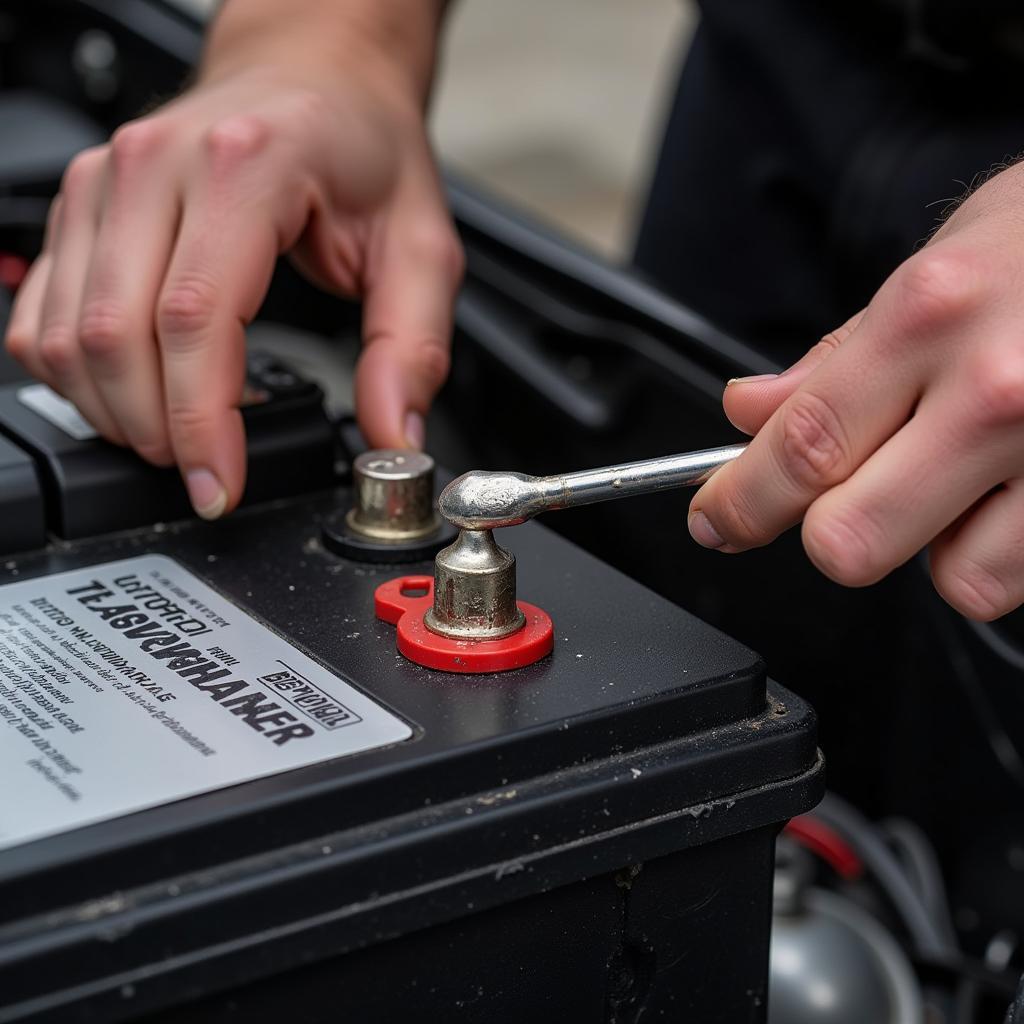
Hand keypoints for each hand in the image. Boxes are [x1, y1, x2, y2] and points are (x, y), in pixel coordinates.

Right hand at [4, 41, 460, 517]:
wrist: (312, 76)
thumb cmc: (361, 149)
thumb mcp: (421, 246)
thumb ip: (412, 347)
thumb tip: (394, 434)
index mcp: (245, 169)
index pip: (194, 319)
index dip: (201, 423)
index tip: (222, 486)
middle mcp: (154, 166)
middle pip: (115, 336)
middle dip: (158, 431)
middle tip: (207, 472)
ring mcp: (104, 182)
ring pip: (66, 333)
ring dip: (113, 412)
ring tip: (177, 439)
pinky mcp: (79, 205)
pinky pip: (40, 313)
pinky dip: (76, 376)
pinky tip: (133, 393)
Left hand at [688, 163, 1023, 620]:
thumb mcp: (934, 265)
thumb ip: (834, 355)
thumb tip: (748, 413)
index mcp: (929, 315)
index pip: (800, 445)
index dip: (738, 504)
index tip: (715, 523)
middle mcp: (996, 387)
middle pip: (851, 541)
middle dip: (828, 533)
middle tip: (843, 497)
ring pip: (953, 578)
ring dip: (932, 544)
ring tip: (960, 478)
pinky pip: (1021, 574)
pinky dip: (999, 548)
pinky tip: (1009, 487)